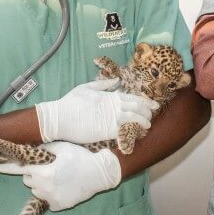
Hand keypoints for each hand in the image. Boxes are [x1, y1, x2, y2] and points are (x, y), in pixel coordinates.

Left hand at [0, 141, 120, 210]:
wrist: (101, 173)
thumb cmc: (81, 157)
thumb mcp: (63, 147)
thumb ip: (45, 149)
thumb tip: (33, 149)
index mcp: (43, 172)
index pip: (19, 169)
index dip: (5, 166)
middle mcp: (44, 187)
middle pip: (28, 180)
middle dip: (34, 174)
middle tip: (48, 168)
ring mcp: (51, 198)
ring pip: (37, 191)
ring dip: (42, 184)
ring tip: (58, 177)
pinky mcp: (59, 206)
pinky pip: (48, 200)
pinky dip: (53, 194)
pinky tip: (64, 187)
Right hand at [36, 79, 158, 143]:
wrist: (59, 118)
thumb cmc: (70, 103)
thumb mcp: (86, 88)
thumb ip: (103, 84)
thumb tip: (116, 80)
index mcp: (109, 96)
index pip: (133, 98)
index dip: (146, 102)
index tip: (155, 105)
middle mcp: (113, 106)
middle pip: (137, 108)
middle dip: (147, 112)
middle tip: (152, 117)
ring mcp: (111, 118)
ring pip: (134, 119)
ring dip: (143, 122)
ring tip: (147, 125)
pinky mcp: (106, 131)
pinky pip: (125, 131)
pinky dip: (132, 132)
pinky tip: (137, 134)